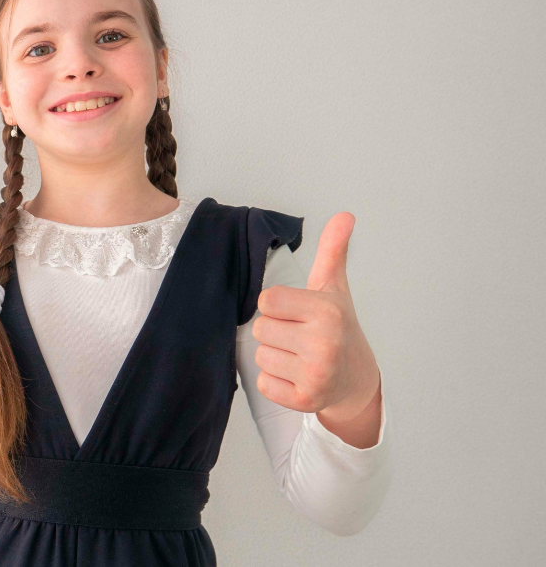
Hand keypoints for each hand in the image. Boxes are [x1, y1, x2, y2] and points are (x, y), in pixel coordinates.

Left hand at [251, 212, 380, 422]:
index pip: (266, 301)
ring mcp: (316, 374)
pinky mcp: (305, 400)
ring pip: (260, 357)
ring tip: (300, 357)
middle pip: (260, 330)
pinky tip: (297, 377)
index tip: (297, 314)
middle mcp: (323, 343)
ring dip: (275, 358)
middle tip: (300, 338)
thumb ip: (332, 251)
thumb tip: (344, 215)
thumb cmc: (339, 328)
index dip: (277, 307)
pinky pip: (264, 384)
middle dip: (275, 332)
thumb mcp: (334, 288)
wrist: (356, 380)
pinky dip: (276, 383)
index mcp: (326, 311)